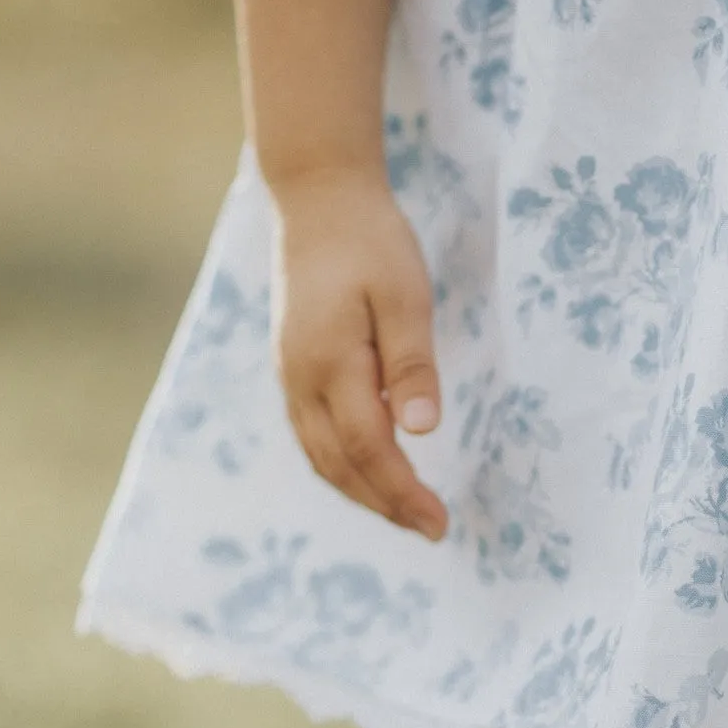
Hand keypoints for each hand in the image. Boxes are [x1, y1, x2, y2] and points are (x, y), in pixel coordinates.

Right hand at [267, 166, 448, 541]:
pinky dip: (342, 466)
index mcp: (329, 364)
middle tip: (432, 529)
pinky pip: (313, 436)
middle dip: (385, 504)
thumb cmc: (371, 241)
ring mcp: (290, 376)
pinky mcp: (292, 369)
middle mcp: (300, 380)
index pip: (368, 450)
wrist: (318, 199)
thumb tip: (420, 431)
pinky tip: (370, 473)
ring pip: (321, 456)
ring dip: (361, 492)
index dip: (402, 493)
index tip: (438, 522)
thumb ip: (411, 363)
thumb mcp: (405, 295)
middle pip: (339, 466)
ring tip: (406, 512)